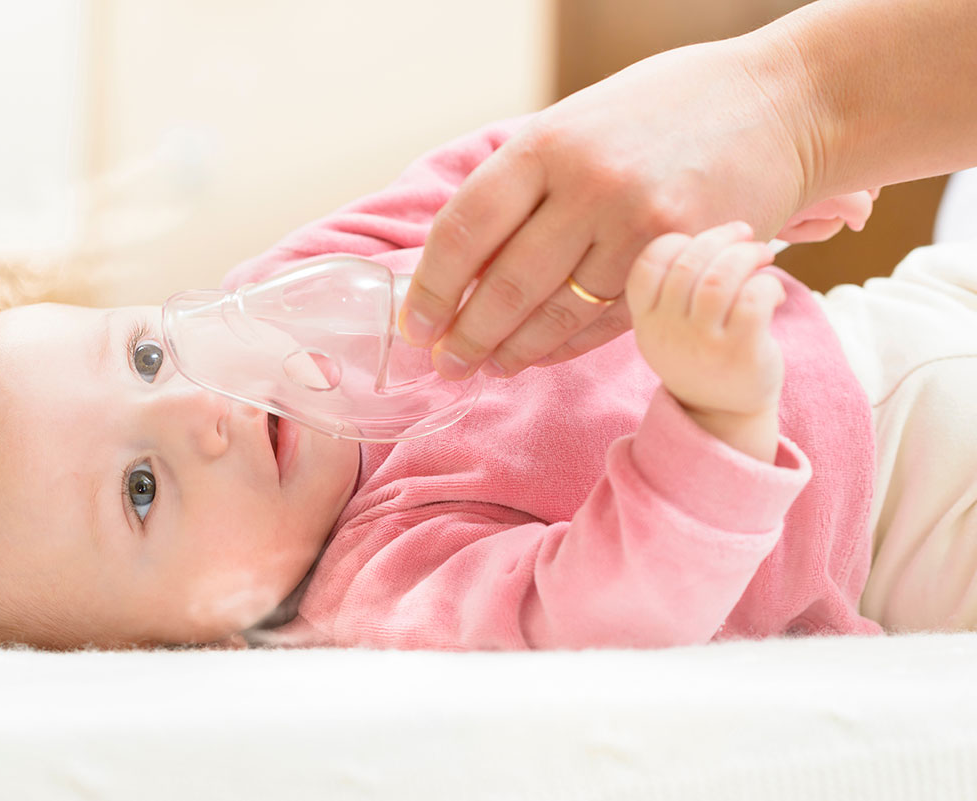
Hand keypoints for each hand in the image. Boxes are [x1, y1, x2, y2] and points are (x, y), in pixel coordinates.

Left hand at [398, 36, 818, 380]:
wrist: (783, 103)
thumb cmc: (666, 110)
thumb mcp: (577, 122)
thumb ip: (524, 183)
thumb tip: (459, 257)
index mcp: (548, 143)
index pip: (464, 228)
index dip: (431, 286)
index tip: (414, 322)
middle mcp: (590, 186)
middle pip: (504, 283)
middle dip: (464, 335)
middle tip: (444, 364)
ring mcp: (639, 226)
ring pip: (555, 313)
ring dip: (511, 351)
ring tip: (485, 368)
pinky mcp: (681, 262)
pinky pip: (607, 321)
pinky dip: (565, 346)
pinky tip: (538, 357)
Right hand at [625, 222, 785, 460]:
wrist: (721, 414)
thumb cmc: (700, 355)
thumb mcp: (669, 326)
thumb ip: (675, 285)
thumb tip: (712, 229)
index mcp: (646, 320)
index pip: (646, 265)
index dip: (675, 241)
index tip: (700, 241)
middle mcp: (668, 332)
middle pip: (688, 264)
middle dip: (721, 238)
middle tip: (744, 236)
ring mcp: (703, 344)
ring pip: (722, 278)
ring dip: (747, 255)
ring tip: (762, 255)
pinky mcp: (740, 353)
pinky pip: (754, 300)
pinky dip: (768, 285)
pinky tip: (773, 292)